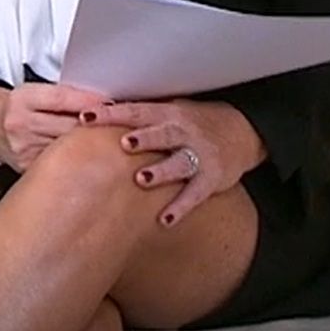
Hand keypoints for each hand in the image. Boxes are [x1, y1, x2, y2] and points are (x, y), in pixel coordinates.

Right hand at [0, 83, 107, 171]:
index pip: (61, 98)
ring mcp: (24, 150)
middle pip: (68, 127)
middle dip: (97, 126)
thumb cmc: (18, 107)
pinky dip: (80, 162)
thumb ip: (65, 96)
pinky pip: (61, 166)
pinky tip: (93, 161)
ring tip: (113, 144)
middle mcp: (21, 125)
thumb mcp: (35, 92)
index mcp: (23, 99)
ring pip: (69, 150)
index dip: (89, 102)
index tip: (112, 104)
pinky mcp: (28, 169)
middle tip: (122, 126)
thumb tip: (104, 102)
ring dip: (93, 147)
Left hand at [82, 99, 265, 227]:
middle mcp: (183, 132)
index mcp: (167, 113)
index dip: (112, 114)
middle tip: (124, 143)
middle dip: (144, 138)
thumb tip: (90, 117)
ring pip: (179, 163)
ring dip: (161, 171)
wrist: (242, 131)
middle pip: (162, 134)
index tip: (87, 117)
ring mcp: (199, 155)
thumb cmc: (194, 122)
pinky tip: (164, 219)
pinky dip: (180, 208)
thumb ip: (136, 117)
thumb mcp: (168, 111)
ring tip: (142, 179)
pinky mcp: (211, 178)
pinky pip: (195, 194)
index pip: (135, 111)